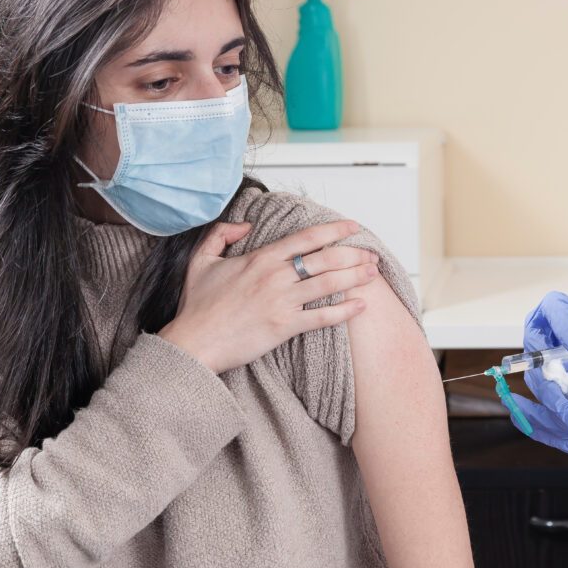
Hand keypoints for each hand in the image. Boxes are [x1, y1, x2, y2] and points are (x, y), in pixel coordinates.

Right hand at [159, 220, 378, 373]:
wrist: (193, 342)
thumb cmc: (198, 306)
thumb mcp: (201, 261)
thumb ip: (222, 235)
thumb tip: (246, 224)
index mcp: (260, 258)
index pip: (306, 238)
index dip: (334, 230)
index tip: (353, 227)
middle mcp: (275, 276)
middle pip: (325, 258)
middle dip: (353, 254)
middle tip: (371, 254)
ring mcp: (282, 301)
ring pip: (329, 283)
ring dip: (356, 276)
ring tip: (373, 273)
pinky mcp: (285, 326)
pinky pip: (322, 317)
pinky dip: (345, 311)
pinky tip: (362, 305)